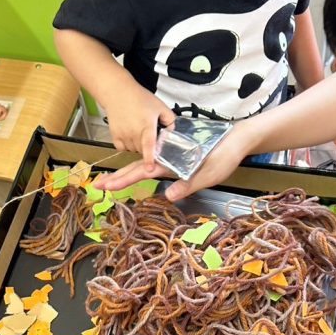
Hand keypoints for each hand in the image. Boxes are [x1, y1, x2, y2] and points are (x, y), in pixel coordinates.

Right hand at [98, 122, 257, 200]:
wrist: (237, 139)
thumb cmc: (224, 156)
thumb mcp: (208, 174)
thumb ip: (188, 184)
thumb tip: (168, 195)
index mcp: (170, 162)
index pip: (140, 172)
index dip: (122, 180)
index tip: (104, 185)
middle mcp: (167, 159)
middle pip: (136, 168)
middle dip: (117, 178)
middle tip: (98, 186)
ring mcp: (171, 158)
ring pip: (142, 165)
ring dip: (125, 174)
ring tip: (111, 181)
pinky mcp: (177, 157)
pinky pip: (153, 164)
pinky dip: (140, 169)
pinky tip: (136, 173)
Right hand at [103, 85, 175, 165]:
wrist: (118, 93)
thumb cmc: (139, 98)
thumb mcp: (160, 106)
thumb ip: (170, 121)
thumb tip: (172, 134)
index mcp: (147, 125)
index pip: (149, 144)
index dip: (150, 158)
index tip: (150, 169)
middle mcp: (133, 132)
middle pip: (144, 150)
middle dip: (148, 146)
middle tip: (148, 132)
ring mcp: (123, 135)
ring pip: (134, 150)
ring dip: (138, 145)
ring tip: (138, 129)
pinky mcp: (115, 137)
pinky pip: (124, 149)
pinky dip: (128, 145)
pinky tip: (130, 133)